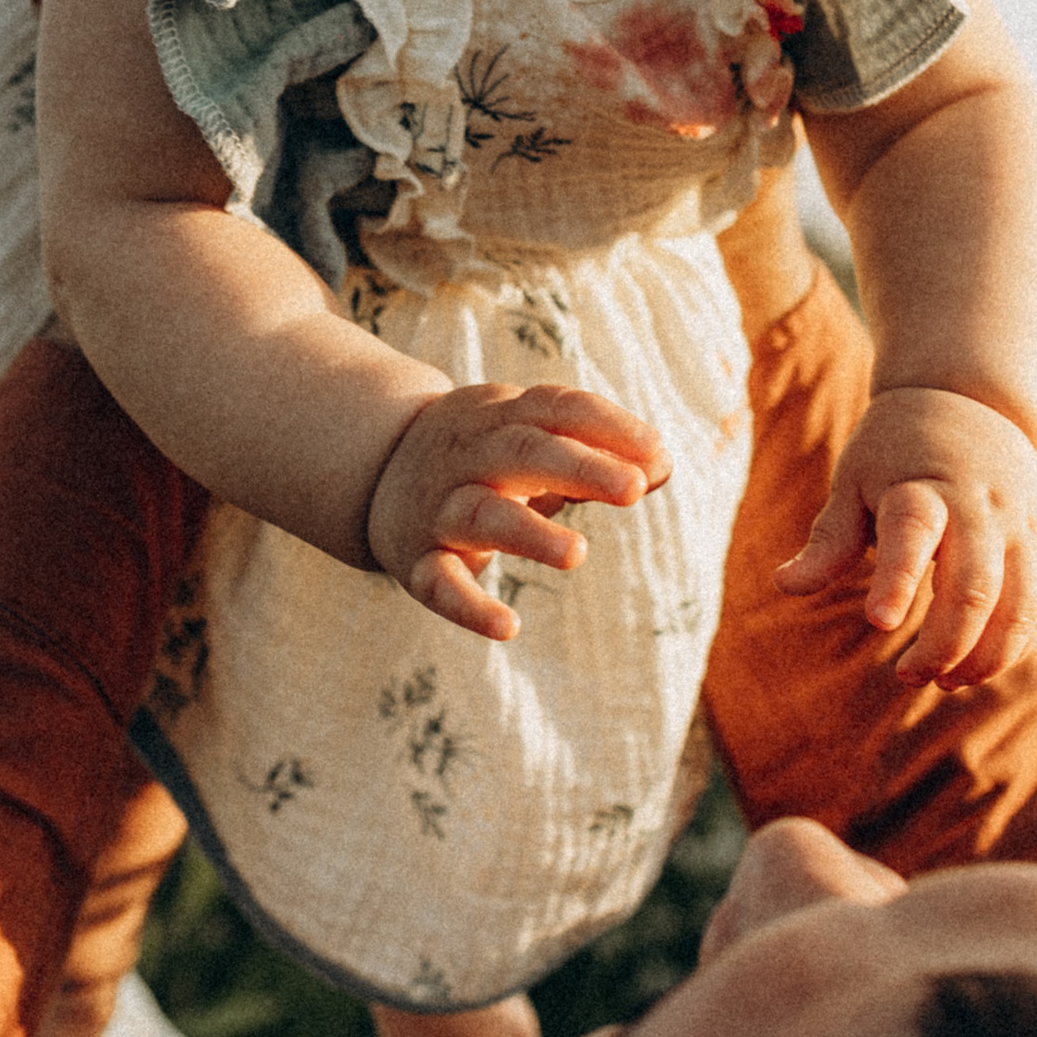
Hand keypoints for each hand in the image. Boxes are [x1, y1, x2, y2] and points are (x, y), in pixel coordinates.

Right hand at [365, 384, 670, 640]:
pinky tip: (508, 627)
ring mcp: (439, 507)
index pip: (557, 408)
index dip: (608, 426)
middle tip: (634, 489)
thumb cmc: (483, 456)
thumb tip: (663, 465)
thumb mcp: (533, 440)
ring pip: (480, 514)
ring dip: (528, 532)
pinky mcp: (415, 559)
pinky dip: (469, 606)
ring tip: (577, 554)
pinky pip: (438, 583)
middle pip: (523, 452)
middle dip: (579, 467)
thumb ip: (596, 454)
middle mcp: (468, 456)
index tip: (657, 451)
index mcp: (502, 417)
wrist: (374, 469)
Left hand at [777, 384, 1036, 685]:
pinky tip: (976, 663)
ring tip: (947, 681)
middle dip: (944, 644)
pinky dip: (1013, 643)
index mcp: (923, 487)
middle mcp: (980, 507)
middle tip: (908, 675)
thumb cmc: (894, 450)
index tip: (879, 621)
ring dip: (986, 656)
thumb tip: (784, 585)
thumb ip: (830, 538)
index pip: (914, 533)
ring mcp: (1019, 526)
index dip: (899, 580)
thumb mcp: (854, 480)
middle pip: (975, 587)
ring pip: (1019, 605)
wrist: (970, 400)